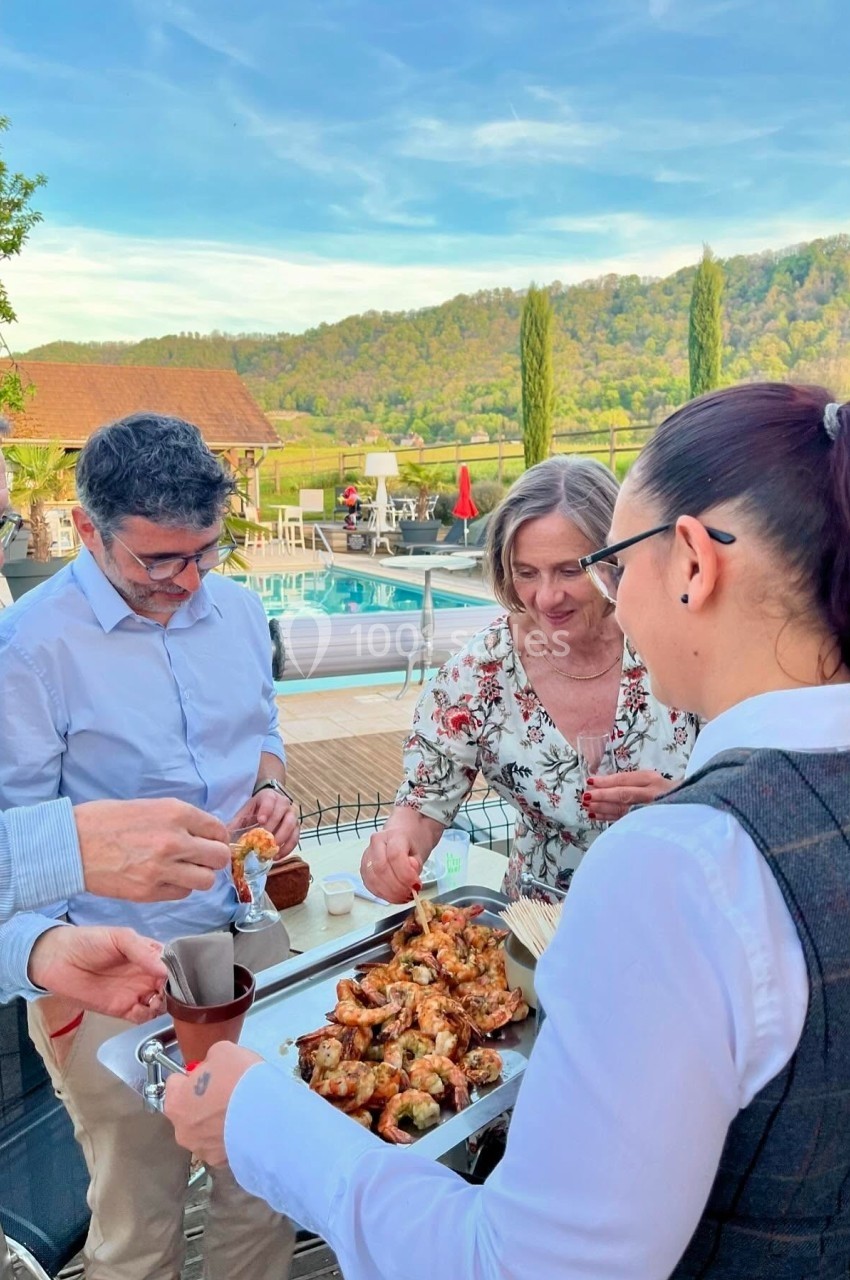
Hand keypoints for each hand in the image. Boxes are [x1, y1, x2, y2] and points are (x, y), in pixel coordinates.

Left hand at [28, 925, 166, 1021]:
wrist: (57, 960)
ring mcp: (135, 992)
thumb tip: (165, 971)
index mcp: (148, 954)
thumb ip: (143, 952)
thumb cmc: (89, 942)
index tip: (179, 976)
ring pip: (160, 1003)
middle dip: (174, 991)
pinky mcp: (122, 1010)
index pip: (172, 964)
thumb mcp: (120, 937)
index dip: (178, 970)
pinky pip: (142, 1017)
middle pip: (169, 986)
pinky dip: (148, 1016)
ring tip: (155, 1000)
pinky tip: (144, 1008)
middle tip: (168, 992)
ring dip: (163, 1005)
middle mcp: (145, 974)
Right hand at [75, 799, 230, 901]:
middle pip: (219, 858)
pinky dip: (179, 888)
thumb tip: (203, 832)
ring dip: (199, 876)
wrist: (70, 845)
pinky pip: (182, 894)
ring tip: (184, 871)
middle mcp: (175, 841)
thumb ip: (178, 819)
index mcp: (176, 813)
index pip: (218, 830)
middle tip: (202, 858)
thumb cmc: (104, 821)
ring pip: (206, 881)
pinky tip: (165, 879)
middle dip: (214, 859)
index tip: (211, 841)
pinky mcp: (149, 892)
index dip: (217, 837)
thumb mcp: (149, 807)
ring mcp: (162, 869)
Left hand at [164, 1041, 261, 1166]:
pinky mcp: (221, 1162)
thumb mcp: (223, 1051)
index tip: (208, 1074)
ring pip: (204, 1131)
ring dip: (215, 1122)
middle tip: (226, 1091)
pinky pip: (221, 1145)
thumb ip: (210, 1060)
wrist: (266, 1116)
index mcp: (176, 1102)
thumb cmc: (240, 1081)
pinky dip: (229, 1137)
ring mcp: (202, 1150)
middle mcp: (182, 1131)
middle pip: (188, 1110)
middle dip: (202, 1101)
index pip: (174, 1083)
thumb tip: (212, 1068)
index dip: (192, 1075)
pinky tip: (245, 1126)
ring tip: (239, 1110)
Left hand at [229, 792, 299, 858]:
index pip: (270, 800)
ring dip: (282, 839)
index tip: (261, 821)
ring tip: (271, 851)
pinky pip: (295, 837)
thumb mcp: (245, 812)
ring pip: (292, 825)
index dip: (266, 809)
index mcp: (269, 796)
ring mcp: (292, 815)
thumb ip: (236, 822)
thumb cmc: (256, 810)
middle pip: (282, 813)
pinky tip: (277, 856)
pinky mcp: (296, 827)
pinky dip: (287, 848)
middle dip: (273, 827)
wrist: (270, 805)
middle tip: (263, 841)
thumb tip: (224, 838)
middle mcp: (283, 803)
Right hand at [361, 827, 426, 903]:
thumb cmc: (410, 843)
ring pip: (373, 879)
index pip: (395, 856)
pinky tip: (394, 896)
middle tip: (410, 894)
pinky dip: (383, 894)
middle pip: (381, 869)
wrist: (402, 835)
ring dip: (390, 893)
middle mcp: (376, 843)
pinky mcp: (363, 869)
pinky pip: (370, 885)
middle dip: (397, 887)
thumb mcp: (419, 852)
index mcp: (393, 835)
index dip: (405, 875)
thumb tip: (410, 878)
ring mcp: (367, 855)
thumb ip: (416, 865)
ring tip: (403, 896)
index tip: (416, 885)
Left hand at [580, 770, 677, 822]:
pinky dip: (609, 817)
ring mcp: (650, 809)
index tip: (590, 781)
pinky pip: (624, 819)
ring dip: (603, 808)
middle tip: (585, 797)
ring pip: (622, 809)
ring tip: (587, 807)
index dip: (606, 782)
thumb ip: (631, 782)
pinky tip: (596, 816)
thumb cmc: (665, 791)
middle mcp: (651, 794)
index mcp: (651, 780)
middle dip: (602, 796)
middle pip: (623, 795)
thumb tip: (602, 783)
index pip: (625, 780)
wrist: (688, 806)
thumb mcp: (650, 780)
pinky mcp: (647, 821)